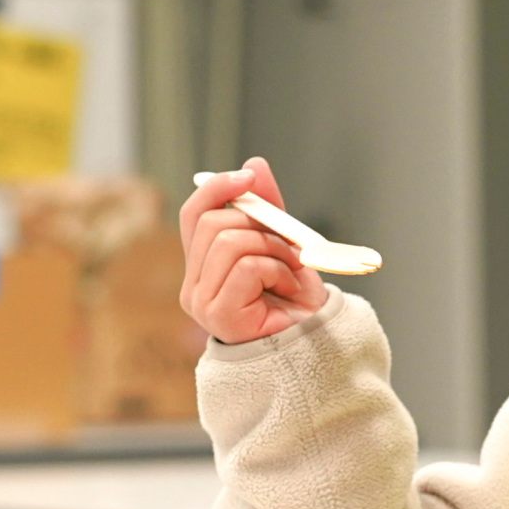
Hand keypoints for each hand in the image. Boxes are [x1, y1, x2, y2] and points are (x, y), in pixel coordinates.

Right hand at [178, 155, 324, 343]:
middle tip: (290, 247)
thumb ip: (266, 209)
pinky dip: (277, 270)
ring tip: (291, 272)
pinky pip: (246, 266)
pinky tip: (287, 290)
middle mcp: (193, 285)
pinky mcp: (218, 315)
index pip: (193, 214)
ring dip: (274, 249)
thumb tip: (253, 164)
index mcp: (202, 266)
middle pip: (212, 223)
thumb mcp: (282, 244)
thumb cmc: (296, 301)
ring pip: (229, 241)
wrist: (315, 344)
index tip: (249, 177)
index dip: (217, 188)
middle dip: (260, 225)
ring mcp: (201, 302)